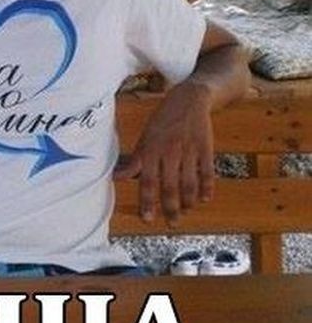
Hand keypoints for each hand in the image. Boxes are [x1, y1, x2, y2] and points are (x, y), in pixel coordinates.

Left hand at [113, 82, 214, 224]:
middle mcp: (169, 152)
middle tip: (171, 223)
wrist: (189, 99)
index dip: (147, 202)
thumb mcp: (144, 138)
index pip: (147, 181)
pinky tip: (204, 198)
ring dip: (188, 201)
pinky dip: (206, 187)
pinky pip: (207, 172)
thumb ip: (134, 161)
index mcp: (151, 150)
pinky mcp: (205, 148)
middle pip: (169, 186)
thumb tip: (116, 177)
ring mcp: (189, 150)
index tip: (148, 219)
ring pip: (188, 182)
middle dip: (170, 208)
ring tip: (186, 211)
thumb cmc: (162, 121)